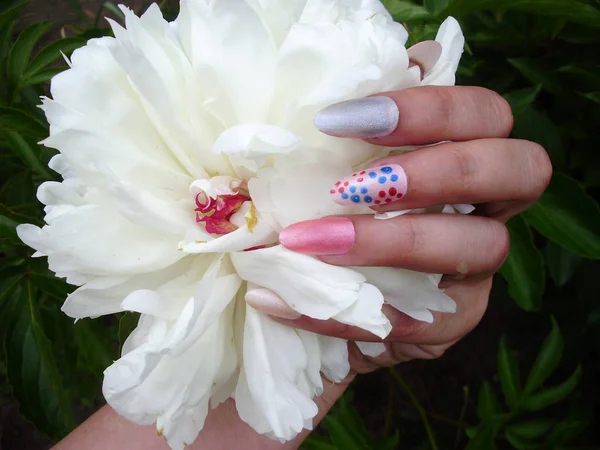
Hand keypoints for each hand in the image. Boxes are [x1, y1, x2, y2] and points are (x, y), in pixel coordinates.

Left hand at [246, 85, 552, 373]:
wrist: (324, 297)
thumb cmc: (335, 212)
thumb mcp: (341, 166)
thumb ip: (358, 129)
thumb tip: (345, 86)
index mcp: (470, 153)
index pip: (486, 114)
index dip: (429, 110)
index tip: (339, 120)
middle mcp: (488, 207)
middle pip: (519, 169)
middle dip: (438, 170)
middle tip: (353, 186)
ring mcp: (476, 269)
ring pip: (478, 246)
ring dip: (388, 241)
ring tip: (308, 241)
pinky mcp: (450, 323)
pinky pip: (415, 321)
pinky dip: (342, 310)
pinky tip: (278, 300)